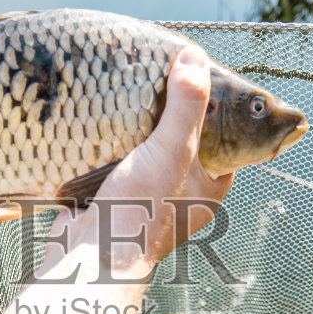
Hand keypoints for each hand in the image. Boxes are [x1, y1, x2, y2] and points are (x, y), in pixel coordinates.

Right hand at [0, 47, 233, 313]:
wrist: (88, 257)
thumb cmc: (141, 211)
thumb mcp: (171, 151)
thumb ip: (186, 105)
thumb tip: (194, 57)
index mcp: (209, 187)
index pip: (223, 137)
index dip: (215, 107)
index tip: (199, 75)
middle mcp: (182, 193)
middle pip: (182, 140)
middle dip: (169, 112)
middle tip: (159, 75)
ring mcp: (147, 196)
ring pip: (148, 149)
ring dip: (138, 125)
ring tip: (131, 87)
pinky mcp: (114, 195)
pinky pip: (118, 160)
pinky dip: (112, 141)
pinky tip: (105, 116)